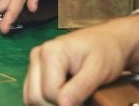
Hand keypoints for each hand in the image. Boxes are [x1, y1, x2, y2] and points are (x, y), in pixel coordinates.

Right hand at [24, 14, 138, 104]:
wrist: (107, 40)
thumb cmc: (106, 51)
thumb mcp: (99, 70)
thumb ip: (80, 87)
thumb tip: (63, 105)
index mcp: (50, 52)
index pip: (49, 92)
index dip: (67, 103)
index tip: (86, 101)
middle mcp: (38, 55)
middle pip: (36, 96)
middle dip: (56, 105)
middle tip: (79, 101)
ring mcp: (35, 62)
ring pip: (31, 96)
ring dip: (50, 103)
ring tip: (72, 98)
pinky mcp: (37, 68)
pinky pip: (33, 92)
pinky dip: (47, 99)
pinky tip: (64, 95)